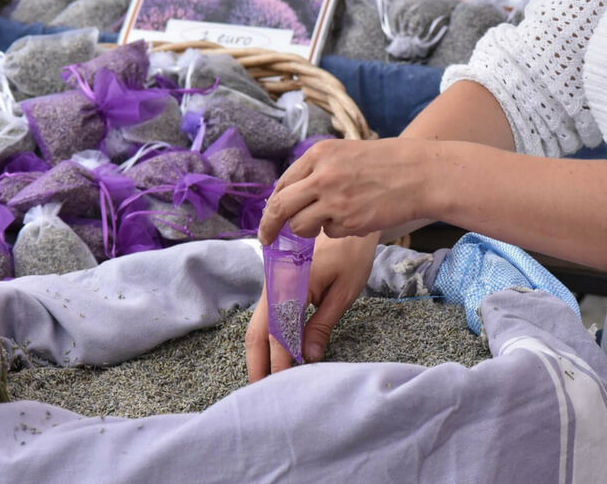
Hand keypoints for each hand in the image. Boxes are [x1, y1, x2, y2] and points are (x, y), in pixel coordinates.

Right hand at [245, 232, 377, 382]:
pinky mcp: (276, 282)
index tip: (284, 389)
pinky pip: (266, 314)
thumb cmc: (350, 252)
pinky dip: (267, 336)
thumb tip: (308, 357)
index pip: (280, 335)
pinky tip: (276, 352)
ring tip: (265, 379)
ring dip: (260, 351)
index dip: (280, 363)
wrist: (343, 212)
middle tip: (259, 393)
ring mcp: (271, 283)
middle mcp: (272, 285)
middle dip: (258, 363)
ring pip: (258, 324)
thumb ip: (322, 325)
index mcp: (288, 285)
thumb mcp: (343, 291)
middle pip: (257, 332)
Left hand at [258, 138, 437, 245]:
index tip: (268, 220)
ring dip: (309, 230)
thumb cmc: (385, 163)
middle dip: (269, 227)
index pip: (281, 185)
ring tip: (331, 220)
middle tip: (266, 240)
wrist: (421, 174)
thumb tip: (288, 197)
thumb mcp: (344, 154)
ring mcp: (334, 200)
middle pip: (280, 207)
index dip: (271, 207)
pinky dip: (338, 231)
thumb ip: (316, 171)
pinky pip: (329, 233)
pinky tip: (357, 217)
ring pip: (300, 226)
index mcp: (317, 154)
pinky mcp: (348, 221)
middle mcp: (321, 176)